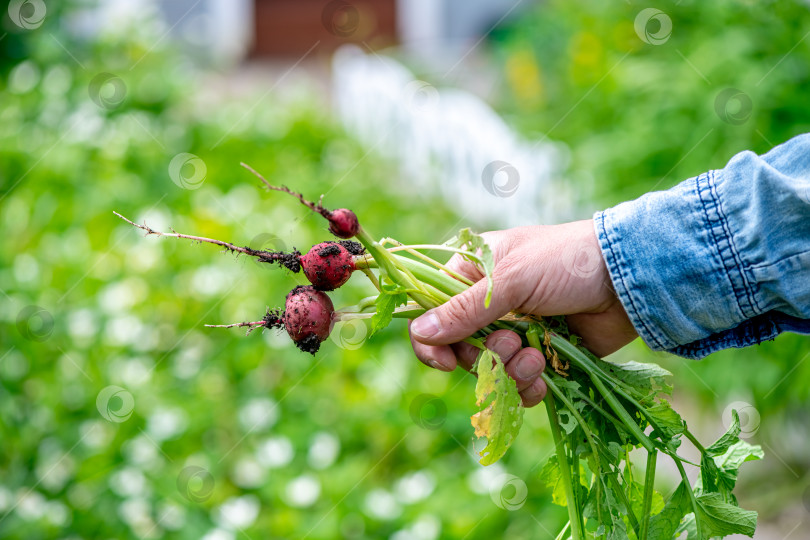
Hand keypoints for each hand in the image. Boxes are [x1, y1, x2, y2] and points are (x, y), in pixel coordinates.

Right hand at [408, 220, 637, 406]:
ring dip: (510, 372)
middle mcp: (489, 304)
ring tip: (536, 357)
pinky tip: (545, 374)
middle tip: (509, 345)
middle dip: (483, 357)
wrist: (629, 279)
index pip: (432, 311)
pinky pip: (518, 385)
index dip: (431, 341)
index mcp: (473, 273)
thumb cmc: (566, 262)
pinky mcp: (542, 355)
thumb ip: (464, 311)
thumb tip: (419, 331)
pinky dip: (528, 387)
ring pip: (490, 371)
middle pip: (459, 349)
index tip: (445, 362)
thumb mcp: (510, 281)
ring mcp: (516, 330)